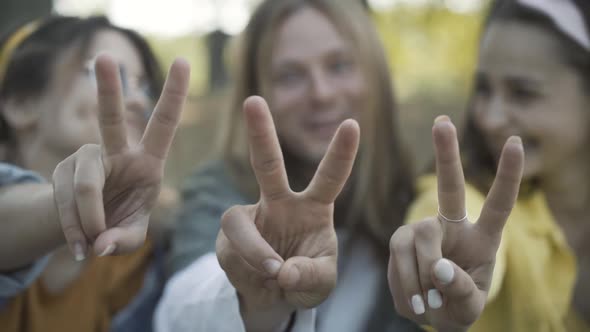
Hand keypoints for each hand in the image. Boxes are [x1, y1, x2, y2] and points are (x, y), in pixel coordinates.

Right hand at [52, 54, 189, 260]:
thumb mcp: (131, 235)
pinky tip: (80, 248)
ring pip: (85, 186)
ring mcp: (86, 158)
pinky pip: (65, 203)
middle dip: (108, 89)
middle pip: (111, 119)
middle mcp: (117, 152)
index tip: (183, 61)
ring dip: (89, 221)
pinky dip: (73, 231)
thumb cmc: (119, 225)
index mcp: (148, 161)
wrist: (87, 231)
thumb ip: (123, 241)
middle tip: (104, 57)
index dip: (174, 94)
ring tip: (93, 245)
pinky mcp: (61, 171)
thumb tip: (101, 245)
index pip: (164, 124)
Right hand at [216, 96, 358, 317]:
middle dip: (260, 132)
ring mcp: (250, 218)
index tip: (352, 123)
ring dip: (254, 250)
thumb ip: (310, 275)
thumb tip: (282, 270)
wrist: (274, 299)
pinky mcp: (227, 238)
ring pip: (236, 218)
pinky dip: (247, 268)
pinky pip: (231, 249)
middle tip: (252, 100)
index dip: (340, 153)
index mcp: (313, 208)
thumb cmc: (305, 281)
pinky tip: (260, 277)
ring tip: (273, 272)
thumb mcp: (321, 283)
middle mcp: (280, 203)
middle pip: (268, 164)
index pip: (329, 177)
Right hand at [387, 116, 523, 331]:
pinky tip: (412, 300)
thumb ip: (461, 290)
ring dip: (419, 277)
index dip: (507, 174)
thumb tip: (439, 268)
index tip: (515, 141)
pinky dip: (404, 283)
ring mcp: (423, 232)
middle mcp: (451, 227)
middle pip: (449, 188)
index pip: (498, 204)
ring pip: (417, 239)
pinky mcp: (401, 242)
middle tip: (442, 121)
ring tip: (425, 305)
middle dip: (446, 153)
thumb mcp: (468, 309)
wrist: (427, 314)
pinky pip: (398, 256)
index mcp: (481, 239)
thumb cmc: (456, 308)